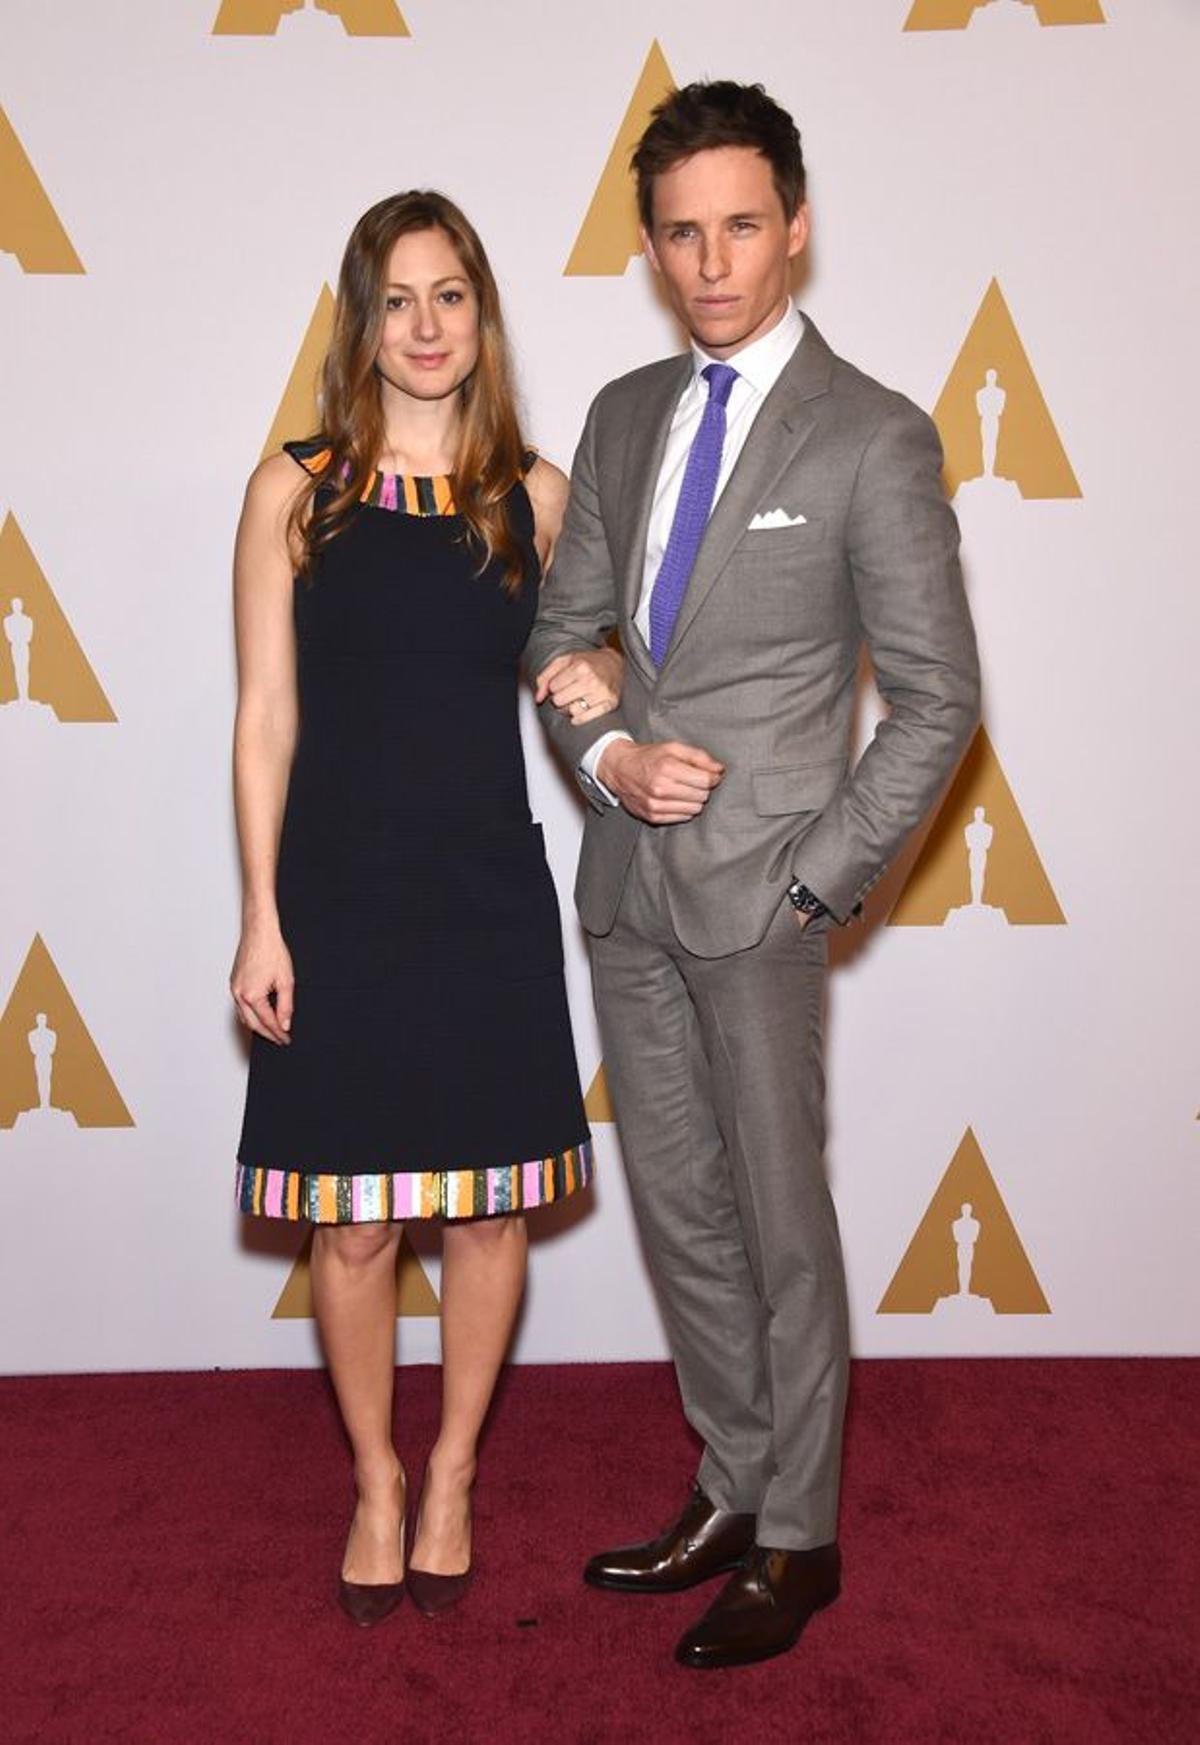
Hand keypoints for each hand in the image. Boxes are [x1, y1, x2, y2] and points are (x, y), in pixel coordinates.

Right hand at [230, 921, 294, 1044]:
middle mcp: (239, 994)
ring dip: (258, 1026)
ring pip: (244, 1016)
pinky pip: (241, 1006)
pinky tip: (260, 1014)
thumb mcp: (286, 981)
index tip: (286, 1039)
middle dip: (267, 1034)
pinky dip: (251, 1014)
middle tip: (280, 1039)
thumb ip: (286, 1006)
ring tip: (272, 1030)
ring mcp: (234, 989)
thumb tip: (285, 1024)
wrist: (259, 932)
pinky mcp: (234, 983)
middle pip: (253, 1024)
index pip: (268, 1022)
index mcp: (252, 996)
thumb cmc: (271, 951)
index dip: (278, 1033)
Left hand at [535, 646, 623, 723]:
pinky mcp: (610, 704)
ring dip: (570, 707)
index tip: (562, 683)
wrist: (614, 664)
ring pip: (571, 711)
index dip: (554, 686)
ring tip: (577, 698)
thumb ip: (546, 677)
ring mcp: (602, 693)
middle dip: (560, 698)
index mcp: (580, 667)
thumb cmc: (587, 662)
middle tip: (568, 692)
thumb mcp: (564, 661)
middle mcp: (592, 680)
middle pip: (560, 701)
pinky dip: (579, 718)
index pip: (553, 688)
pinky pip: (585, 718)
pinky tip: (579, 711)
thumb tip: (538, 698)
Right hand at [597, 739, 723, 824]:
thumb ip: (699, 757)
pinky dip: (683, 809)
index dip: (712, 777)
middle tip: (693, 781)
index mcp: (667, 768)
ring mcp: (655, 805)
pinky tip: (675, 799)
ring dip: (693, 800)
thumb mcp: (674, 748)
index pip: (705, 781)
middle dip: (702, 788)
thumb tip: (719, 769)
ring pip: (694, 809)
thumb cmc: (649, 757)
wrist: (620, 769)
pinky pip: (682, 818)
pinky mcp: (652, 817)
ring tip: (683, 790)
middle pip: (701, 796)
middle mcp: (660, 788)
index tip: (710, 774)